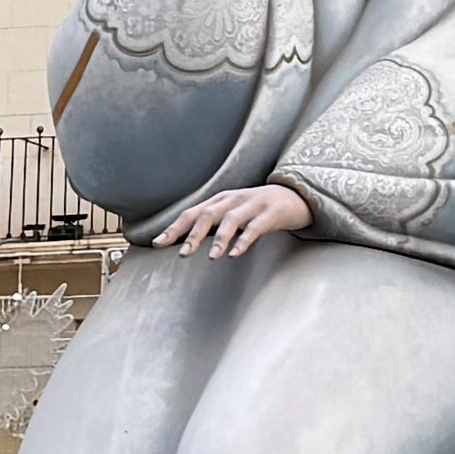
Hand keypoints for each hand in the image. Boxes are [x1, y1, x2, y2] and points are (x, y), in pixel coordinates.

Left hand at [145, 181, 309, 261]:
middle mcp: (233, 200)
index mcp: (220, 201)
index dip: (175, 228)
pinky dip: (245, 240)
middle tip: (183, 255)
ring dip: (219, 239)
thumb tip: (184, 244)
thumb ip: (212, 226)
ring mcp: (253, 205)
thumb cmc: (257, 209)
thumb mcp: (233, 213)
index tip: (157, 244)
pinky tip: (236, 254)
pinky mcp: (272, 213)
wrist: (296, 195)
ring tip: (211, 258)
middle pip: (208, 215)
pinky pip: (256, 227)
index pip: (192, 213)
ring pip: (231, 220)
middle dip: (193, 234)